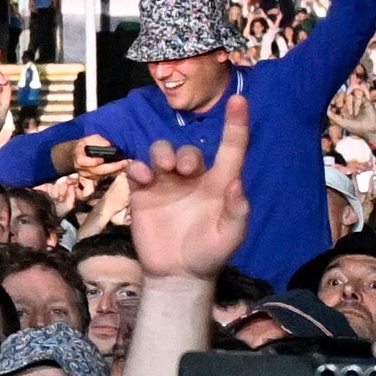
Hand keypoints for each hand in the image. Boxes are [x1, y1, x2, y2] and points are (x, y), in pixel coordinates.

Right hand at [120, 96, 252, 278]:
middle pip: (189, 150)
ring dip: (161, 154)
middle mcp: (193, 179)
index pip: (232, 149)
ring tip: (162, 170)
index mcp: (219, 184)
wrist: (176, 275)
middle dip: (184, 154)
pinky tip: (141, 178)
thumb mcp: (230, 238)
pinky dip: (137, 167)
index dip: (236, 124)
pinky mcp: (143, 193)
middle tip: (181, 170)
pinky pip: (137, 168)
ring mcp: (166, 184)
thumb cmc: (208, 254)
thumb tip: (236, 184)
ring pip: (162, 152)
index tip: (239, 99)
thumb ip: (237, 212)